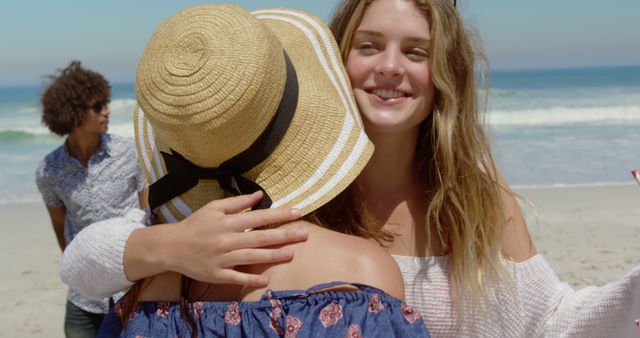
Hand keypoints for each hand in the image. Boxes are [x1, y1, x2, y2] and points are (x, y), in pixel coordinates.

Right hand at [155, 191, 304, 286]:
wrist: (170, 246)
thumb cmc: (195, 225)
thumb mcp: (213, 208)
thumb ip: (238, 202)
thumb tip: (259, 196)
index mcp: (227, 222)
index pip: (258, 217)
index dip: (279, 215)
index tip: (297, 212)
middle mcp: (226, 239)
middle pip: (260, 237)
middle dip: (283, 235)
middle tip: (304, 234)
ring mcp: (222, 258)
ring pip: (251, 257)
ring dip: (272, 256)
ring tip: (291, 254)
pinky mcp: (216, 274)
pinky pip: (235, 278)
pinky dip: (250, 279)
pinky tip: (266, 280)